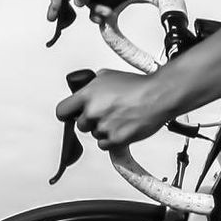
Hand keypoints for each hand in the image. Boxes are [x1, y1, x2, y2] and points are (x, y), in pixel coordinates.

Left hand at [54, 69, 171, 147]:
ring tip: (119, 117)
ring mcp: (103, 127)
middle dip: (90, 120)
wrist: (158, 96)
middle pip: (80, 125)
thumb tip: (84, 92)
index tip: (70, 115)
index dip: (67, 114)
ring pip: (95, 134)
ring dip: (104, 129)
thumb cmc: (137, 85)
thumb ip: (91, 86)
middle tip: (105, 113)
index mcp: (87, 95)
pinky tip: (122, 127)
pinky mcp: (115, 140)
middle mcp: (93, 112)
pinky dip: (112, 139)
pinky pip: (105, 144)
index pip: (62, 111)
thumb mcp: (107, 76)